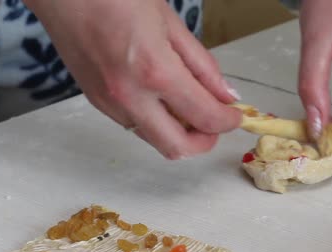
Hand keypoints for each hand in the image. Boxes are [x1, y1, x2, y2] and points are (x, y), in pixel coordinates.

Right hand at [24, 0, 240, 159]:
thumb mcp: (171, 24)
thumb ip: (202, 66)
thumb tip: (225, 96)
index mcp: (154, 71)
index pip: (204, 117)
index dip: (227, 122)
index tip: (235, 116)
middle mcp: (129, 97)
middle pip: (177, 148)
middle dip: (204, 141)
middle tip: (215, 123)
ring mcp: (109, 103)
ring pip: (154, 139)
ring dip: (179, 132)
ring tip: (189, 105)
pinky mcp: (96, 101)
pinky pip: (135, 125)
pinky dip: (156, 120)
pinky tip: (162, 97)